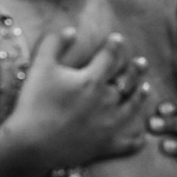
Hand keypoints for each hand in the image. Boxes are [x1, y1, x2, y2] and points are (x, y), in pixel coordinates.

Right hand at [5, 28, 149, 168]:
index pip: (110, 56)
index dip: (114, 45)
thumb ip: (54, 44)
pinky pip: (129, 142)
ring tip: (146, 88)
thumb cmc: (33, 103)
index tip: (117, 39)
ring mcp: (109, 125)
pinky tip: (141, 134)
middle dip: (136, 69)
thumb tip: (71, 30)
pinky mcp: (106, 146)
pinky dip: (137, 138)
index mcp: (92, 80)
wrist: (31, 144)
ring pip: (133, 108)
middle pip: (128, 80)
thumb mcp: (40, 67)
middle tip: (142, 62)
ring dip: (140, 96)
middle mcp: (107, 100)